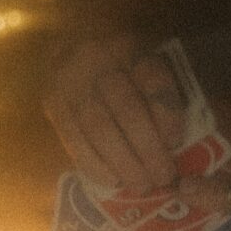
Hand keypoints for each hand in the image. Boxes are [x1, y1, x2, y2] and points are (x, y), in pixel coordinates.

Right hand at [42, 34, 184, 191]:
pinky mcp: (52, 102)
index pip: (152, 79)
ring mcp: (70, 80)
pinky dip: (93, 164)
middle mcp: (97, 57)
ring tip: (142, 185)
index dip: (166, 114)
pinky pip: (73, 138)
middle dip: (148, 149)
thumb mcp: (149, 69)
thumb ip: (164, 97)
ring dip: (123, 162)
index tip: (176, 143)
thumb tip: (178, 143)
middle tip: (163, 177)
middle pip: (127, 108)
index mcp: (130, 44)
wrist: (72, 54)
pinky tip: (112, 180)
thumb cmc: (123, 71)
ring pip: (99, 128)